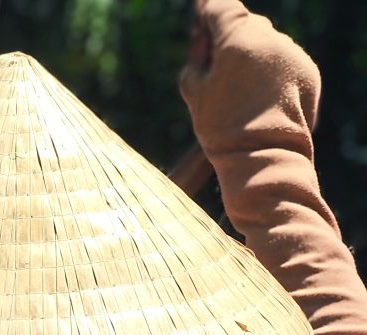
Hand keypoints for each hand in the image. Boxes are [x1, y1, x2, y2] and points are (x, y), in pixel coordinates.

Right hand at [180, 0, 318, 147]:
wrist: (263, 154)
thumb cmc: (221, 125)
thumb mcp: (193, 90)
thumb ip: (196, 56)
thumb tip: (203, 36)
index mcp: (238, 38)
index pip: (221, 6)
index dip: (208, 10)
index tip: (200, 14)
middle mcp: (270, 38)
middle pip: (246, 23)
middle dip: (230, 36)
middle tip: (214, 61)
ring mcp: (292, 52)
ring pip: (266, 42)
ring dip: (252, 54)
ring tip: (239, 87)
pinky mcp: (307, 69)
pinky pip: (283, 59)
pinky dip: (270, 69)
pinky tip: (259, 95)